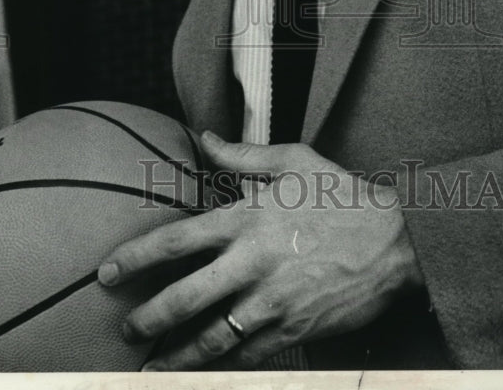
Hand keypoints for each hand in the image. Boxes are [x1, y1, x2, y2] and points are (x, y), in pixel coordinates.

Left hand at [98, 132, 423, 370]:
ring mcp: (272, 303)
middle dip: (147, 318)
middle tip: (126, 329)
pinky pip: (248, 357)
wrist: (395, 241)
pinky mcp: (294, 330)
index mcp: (246, 219)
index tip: (107, 272)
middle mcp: (252, 263)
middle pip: (184, 298)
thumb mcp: (293, 161)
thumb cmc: (341, 196)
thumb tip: (204, 136)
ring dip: (175, 356)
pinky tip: (204, 374)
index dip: (136, 258)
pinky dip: (222, 369)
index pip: (177, 240)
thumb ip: (242, 155)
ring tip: (150, 368)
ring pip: (211, 338)